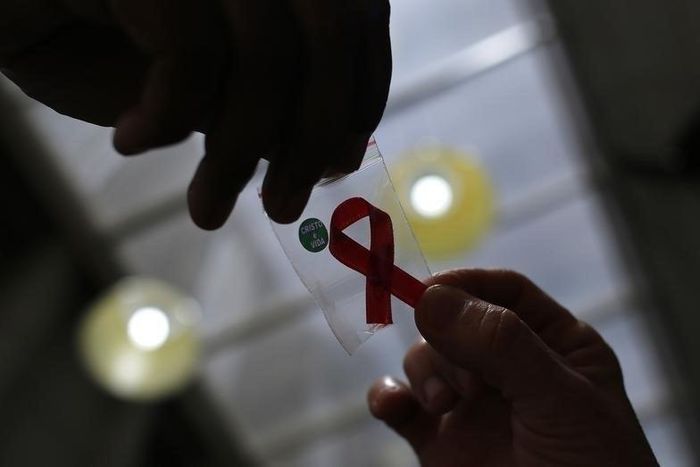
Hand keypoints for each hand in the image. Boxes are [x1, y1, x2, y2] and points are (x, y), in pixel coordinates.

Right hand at [0, 0, 390, 226]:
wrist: (1, 8)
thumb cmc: (93, 37)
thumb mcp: (199, 82)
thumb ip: (265, 99)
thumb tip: (334, 149)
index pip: (355, 16)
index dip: (360, 95)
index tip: (336, 164)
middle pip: (328, 31)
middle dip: (312, 134)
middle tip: (282, 209)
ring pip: (267, 51)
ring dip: (238, 152)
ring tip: (206, 207)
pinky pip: (194, 48)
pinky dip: (169, 115)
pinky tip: (132, 141)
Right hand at [368, 269, 657, 466]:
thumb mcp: (559, 400)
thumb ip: (502, 345)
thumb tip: (431, 297)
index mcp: (554, 345)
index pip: (506, 292)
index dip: (468, 283)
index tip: (432, 289)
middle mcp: (508, 368)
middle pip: (456, 321)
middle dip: (449, 341)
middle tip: (466, 379)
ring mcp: (471, 404)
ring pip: (426, 358)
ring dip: (426, 372)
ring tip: (445, 405)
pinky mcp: (438, 440)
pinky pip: (400, 405)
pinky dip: (387, 397)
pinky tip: (390, 405)